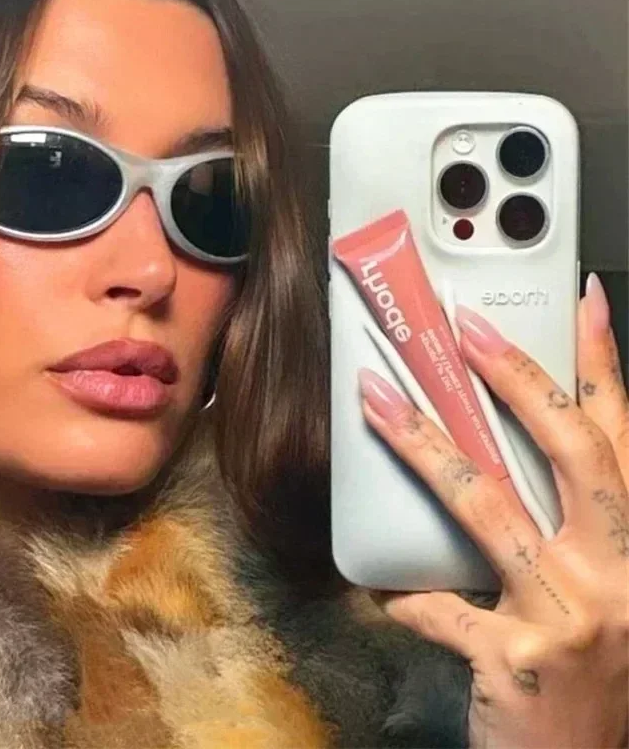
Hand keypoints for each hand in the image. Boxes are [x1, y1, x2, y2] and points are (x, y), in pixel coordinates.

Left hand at [360, 273, 628, 748]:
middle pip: (569, 450)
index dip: (605, 365)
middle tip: (465, 329)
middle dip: (516, 379)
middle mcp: (620, 573)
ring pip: (486, 504)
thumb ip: (569, 535)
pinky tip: (382, 588)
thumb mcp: (602, 596)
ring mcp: (573, 613)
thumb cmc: (597, 680)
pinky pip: (441, 606)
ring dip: (422, 444)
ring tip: (377, 401)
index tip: (585, 301)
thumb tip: (507, 471)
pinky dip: (407, 594)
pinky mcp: (518, 656)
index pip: (620, 438)